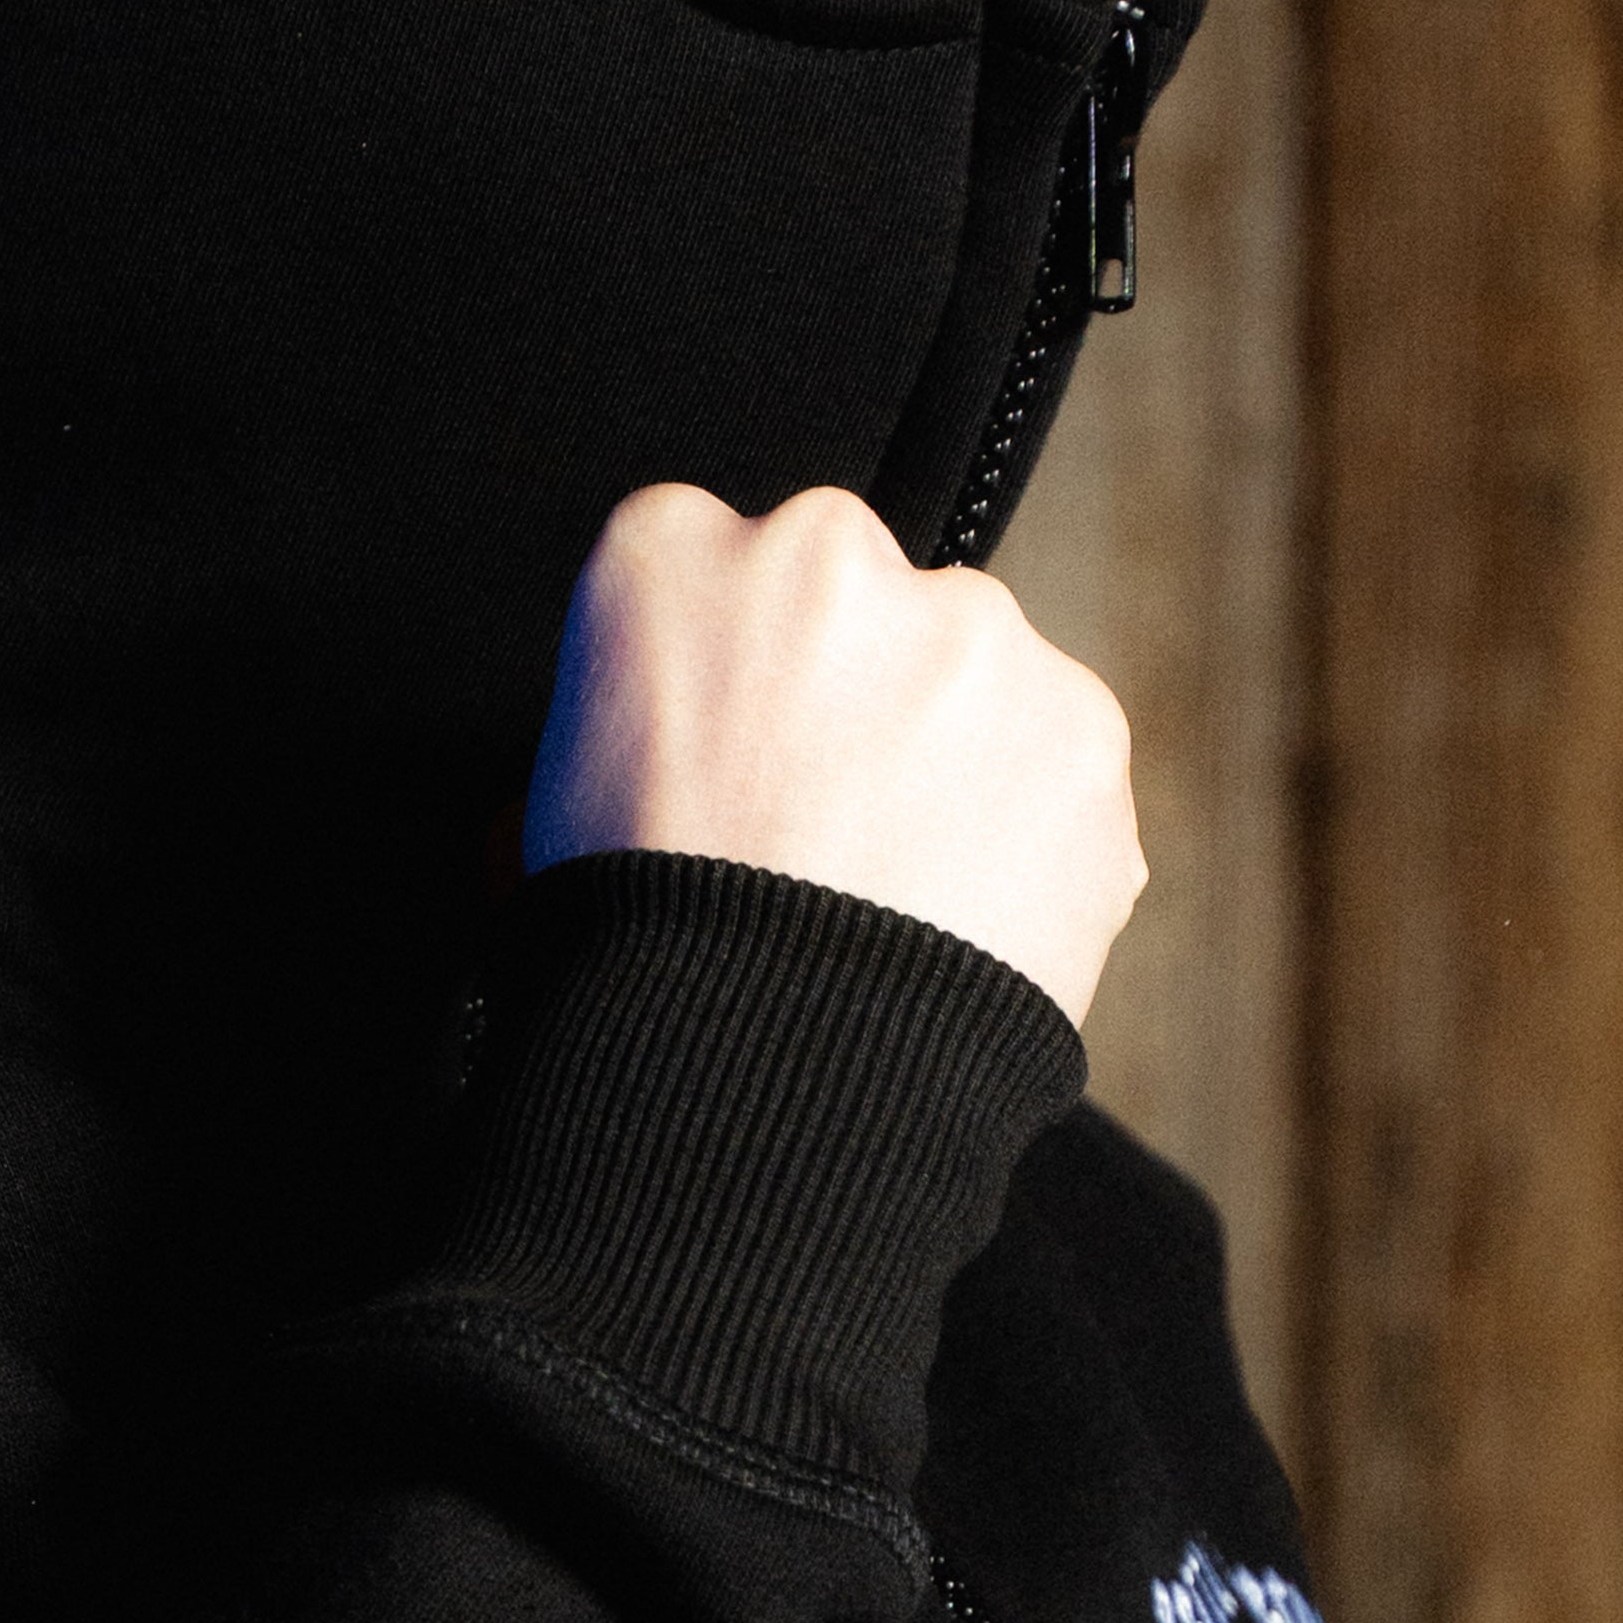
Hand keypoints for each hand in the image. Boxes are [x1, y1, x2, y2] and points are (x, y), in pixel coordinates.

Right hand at [524, 482, 1145, 1031]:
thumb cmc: (627, 952)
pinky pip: (1063, 769)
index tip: (730, 751)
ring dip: (954, 756)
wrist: (759, 1071)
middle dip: (853, 695)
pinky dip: (1037, 836)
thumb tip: (666, 752)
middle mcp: (828, 553)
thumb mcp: (542, 803)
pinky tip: (966, 923)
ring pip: (977, 674)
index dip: (727, 672)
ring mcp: (970, 632)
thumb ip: (626, 718)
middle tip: (817, 832)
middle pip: (858, 601)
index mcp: (668, 550)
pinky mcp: (1080, 724)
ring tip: (896, 897)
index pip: (709, 562)